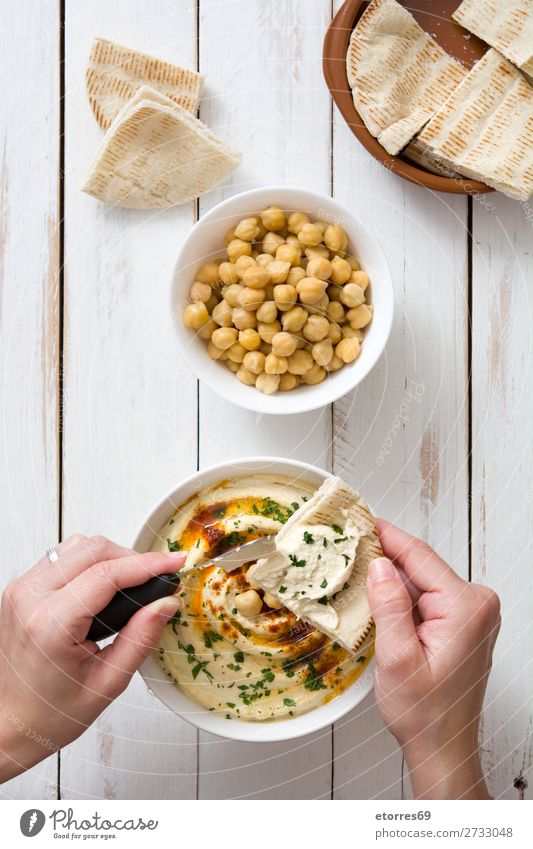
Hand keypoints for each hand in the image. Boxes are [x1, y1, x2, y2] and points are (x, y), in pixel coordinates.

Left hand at [0, 534, 184, 781]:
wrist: (11, 723)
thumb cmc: (51, 712)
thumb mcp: (108, 683)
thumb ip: (140, 638)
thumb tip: (166, 602)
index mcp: (49, 624)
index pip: (107, 574)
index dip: (147, 564)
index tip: (175, 562)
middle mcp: (29, 598)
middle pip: (92, 549)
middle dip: (132, 558)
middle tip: (156, 579)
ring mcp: (21, 590)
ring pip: (78, 545)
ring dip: (110, 557)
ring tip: (130, 586)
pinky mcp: (21, 588)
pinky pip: (62, 556)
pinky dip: (89, 562)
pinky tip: (103, 587)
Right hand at [367, 520, 499, 799]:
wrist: (443, 748)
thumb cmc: (426, 715)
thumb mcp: (398, 660)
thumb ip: (390, 607)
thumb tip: (380, 565)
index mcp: (466, 607)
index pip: (420, 557)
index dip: (387, 535)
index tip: (362, 518)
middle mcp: (477, 604)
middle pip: (420, 567)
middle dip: (383, 559)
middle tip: (347, 548)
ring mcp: (472, 613)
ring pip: (420, 582)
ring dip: (389, 581)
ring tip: (354, 574)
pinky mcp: (462, 623)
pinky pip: (426, 598)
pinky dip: (401, 598)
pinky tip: (376, 600)